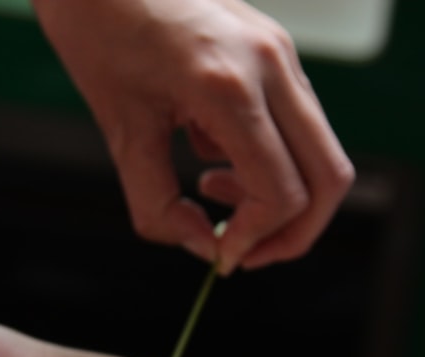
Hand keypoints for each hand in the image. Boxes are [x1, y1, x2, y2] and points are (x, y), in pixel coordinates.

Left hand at [32, 0, 353, 272]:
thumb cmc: (96, 31)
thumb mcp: (119, 129)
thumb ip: (158, 203)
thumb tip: (203, 248)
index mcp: (228, 86)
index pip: (281, 191)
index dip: (255, 239)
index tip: (221, 257)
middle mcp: (271, 64)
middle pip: (329, 177)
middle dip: (293, 231)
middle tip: (244, 251)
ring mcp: (280, 51)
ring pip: (320, 150)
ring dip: (282, 195)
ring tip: (214, 194)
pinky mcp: (275, 48)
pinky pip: (296, 122)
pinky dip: (269, 158)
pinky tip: (212, 153)